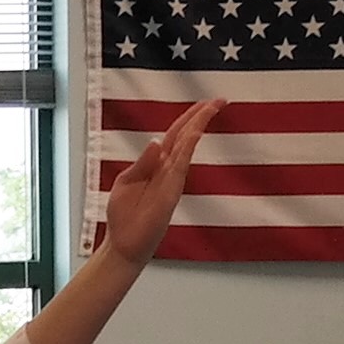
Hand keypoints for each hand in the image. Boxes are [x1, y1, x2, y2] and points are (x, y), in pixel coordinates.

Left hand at [91, 102, 217, 266]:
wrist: (124, 244)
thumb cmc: (124, 215)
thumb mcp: (127, 182)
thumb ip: (142, 163)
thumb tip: (155, 141)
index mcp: (155, 164)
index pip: (174, 135)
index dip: (188, 118)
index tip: (205, 104)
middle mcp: (167, 169)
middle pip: (186, 136)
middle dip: (201, 116)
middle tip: (219, 99)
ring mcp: (171, 180)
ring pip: (187, 146)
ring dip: (198, 125)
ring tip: (213, 107)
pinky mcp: (170, 192)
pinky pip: (181, 165)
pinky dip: (187, 147)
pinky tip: (195, 132)